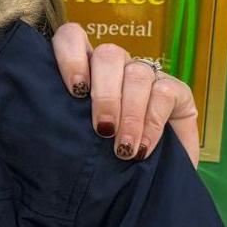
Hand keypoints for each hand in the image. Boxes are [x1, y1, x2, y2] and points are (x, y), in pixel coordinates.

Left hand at [50, 23, 200, 165]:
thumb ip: (64, 125)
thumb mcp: (79, 143)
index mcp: (86, 71)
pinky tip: (143, 147)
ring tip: (123, 147)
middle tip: (103, 129)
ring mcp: (148, 77)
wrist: (152, 188)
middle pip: (108, 55)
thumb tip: (47, 127)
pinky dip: (152, 122)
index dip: (70, 56)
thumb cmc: (104, 165)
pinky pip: (164, 92)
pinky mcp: (178, 92)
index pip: (73, 38)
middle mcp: (116, 68)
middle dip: (104, 94)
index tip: (75, 90)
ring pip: (137, 73)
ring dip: (129, 113)